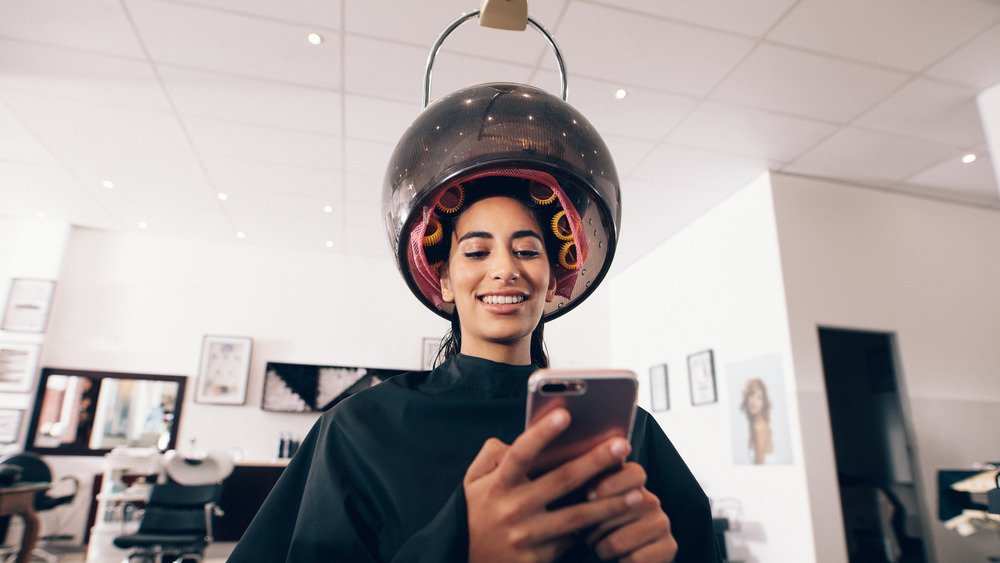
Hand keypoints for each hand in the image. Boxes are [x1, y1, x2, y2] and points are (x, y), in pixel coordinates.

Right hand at [463, 408, 639, 562]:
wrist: (462, 560)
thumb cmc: (475, 514)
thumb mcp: (472, 482)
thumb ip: (492, 456)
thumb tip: (516, 440)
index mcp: (497, 484)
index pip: (521, 454)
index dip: (542, 433)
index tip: (565, 414)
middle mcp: (512, 508)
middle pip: (560, 480)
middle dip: (595, 461)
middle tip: (622, 445)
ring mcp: (526, 536)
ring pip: (576, 516)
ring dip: (609, 503)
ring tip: (636, 493)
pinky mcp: (536, 559)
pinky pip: (570, 541)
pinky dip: (591, 530)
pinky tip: (615, 521)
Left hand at [583, 463, 677, 561]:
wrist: (623, 557)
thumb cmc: (596, 526)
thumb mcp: (589, 505)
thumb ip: (587, 485)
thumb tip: (576, 464)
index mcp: (633, 483)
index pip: (633, 473)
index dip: (611, 483)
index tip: (589, 495)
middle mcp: (651, 500)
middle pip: (621, 509)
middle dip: (593, 527)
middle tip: (586, 535)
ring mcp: (662, 523)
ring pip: (620, 541)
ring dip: (602, 549)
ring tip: (600, 548)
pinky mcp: (670, 547)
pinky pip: (636, 560)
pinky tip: (620, 560)